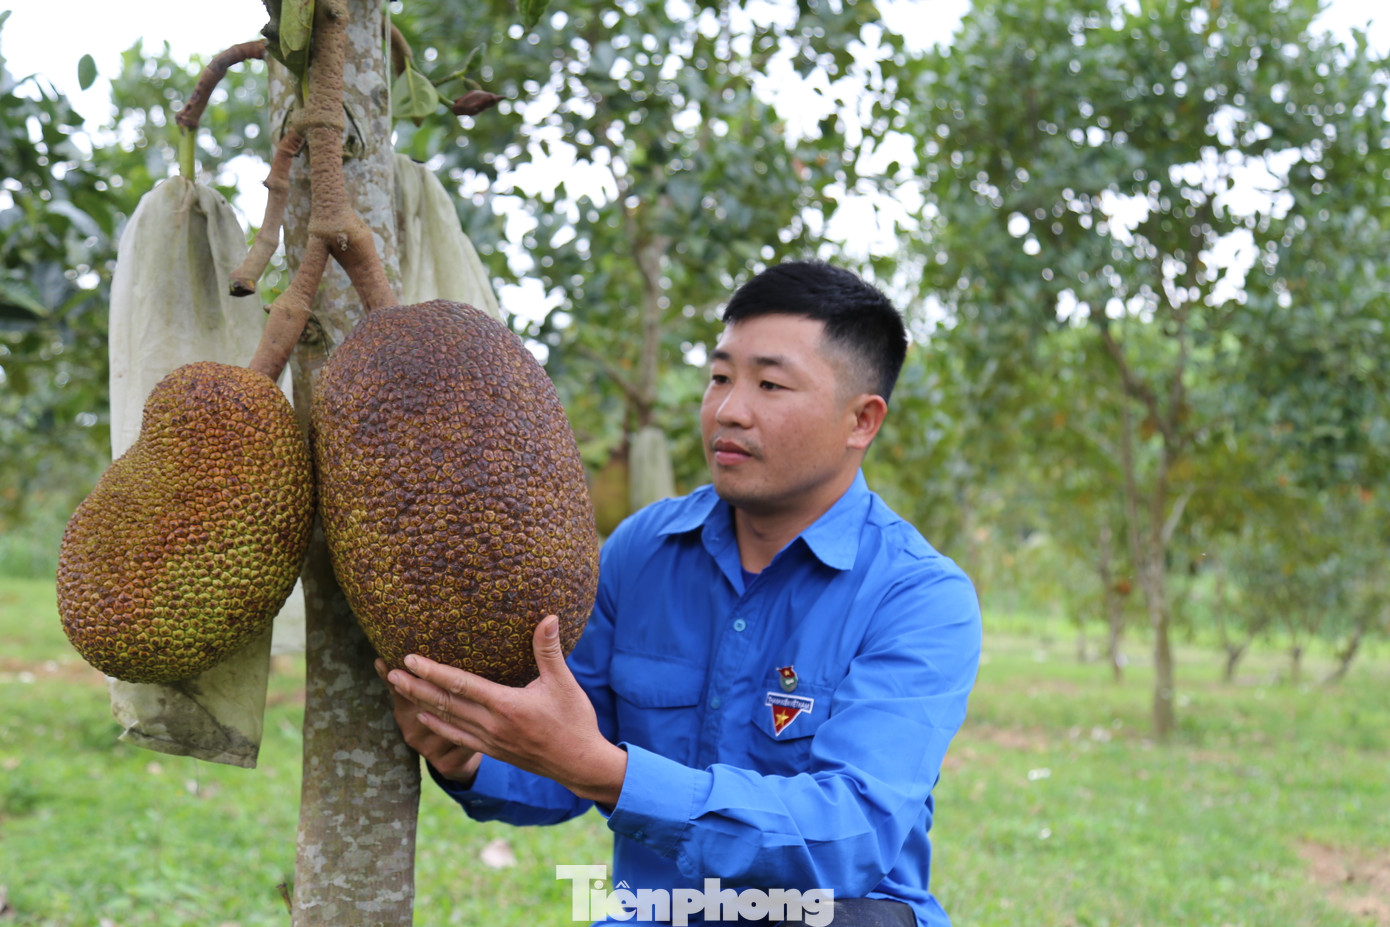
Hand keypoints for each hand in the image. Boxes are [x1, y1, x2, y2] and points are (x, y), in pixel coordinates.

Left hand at [385, 615, 627, 805]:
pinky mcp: (492, 750)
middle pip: (444, 703)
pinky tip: (422, 717)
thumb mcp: (564, 682)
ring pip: (445, 720)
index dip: (433, 671)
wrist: (580, 765)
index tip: (409, 658)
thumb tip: (548, 616)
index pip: (461, 685)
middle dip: (414, 687)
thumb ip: (549, 650)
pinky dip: (436, 725)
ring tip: (396, 688)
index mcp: (506, 706)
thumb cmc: (574, 721)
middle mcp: (492, 725)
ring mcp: (490, 740)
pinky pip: (456, 737)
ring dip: (418, 703)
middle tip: (389, 671)